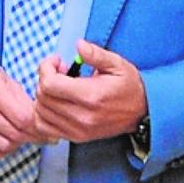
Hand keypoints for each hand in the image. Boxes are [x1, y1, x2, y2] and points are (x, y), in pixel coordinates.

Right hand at [0, 64, 42, 158]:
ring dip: (18, 144)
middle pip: (14, 133)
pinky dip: (5, 149)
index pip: (23, 118)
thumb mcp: (11, 84)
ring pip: (5, 145)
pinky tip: (8, 138)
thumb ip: (27, 104)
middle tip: (38, 134)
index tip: (45, 128)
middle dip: (31, 136)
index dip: (38, 126)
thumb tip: (45, 126)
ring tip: (22, 134)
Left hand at [33, 39, 147, 143]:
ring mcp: (77, 129)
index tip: (56, 61)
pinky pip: (44, 127)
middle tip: (58, 71)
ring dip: (42, 95)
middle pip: (43, 96)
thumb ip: (96, 54)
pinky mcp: (76, 137)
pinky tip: (53, 102)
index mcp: (90, 96)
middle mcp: (81, 116)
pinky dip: (42, 113)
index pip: (50, 84)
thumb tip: (79, 45)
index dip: (46, 68)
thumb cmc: (129, 87)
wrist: (143, 112)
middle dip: (44, 78)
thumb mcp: (117, 64)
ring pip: (40, 111)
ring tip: (58, 86)